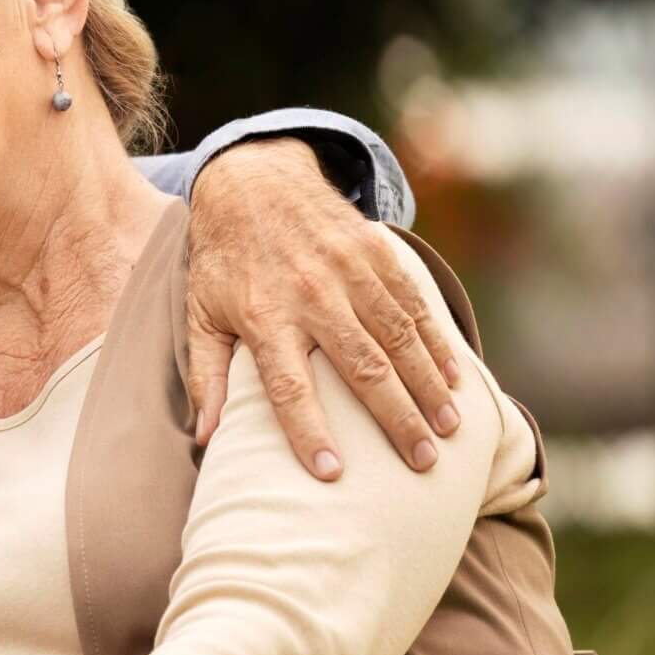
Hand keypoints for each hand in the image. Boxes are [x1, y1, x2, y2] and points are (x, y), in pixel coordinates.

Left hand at [186, 138, 462, 478]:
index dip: (309, 432)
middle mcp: (311, 295)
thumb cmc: (223, 261)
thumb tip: (205, 439)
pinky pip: (413, 303)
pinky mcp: (375, 251)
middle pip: (361, 368)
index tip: (332, 474)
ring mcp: (348, 270)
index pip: (288, 387)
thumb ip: (206, 377)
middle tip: (423, 462)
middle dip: (396, 419)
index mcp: (264, 318)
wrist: (251, 181)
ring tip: (449, 428)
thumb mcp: (200, 315)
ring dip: (428, 386)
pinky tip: (454, 378)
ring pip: (398, 337)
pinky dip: (437, 342)